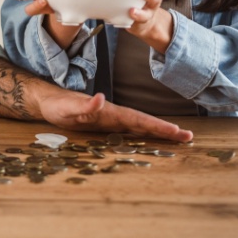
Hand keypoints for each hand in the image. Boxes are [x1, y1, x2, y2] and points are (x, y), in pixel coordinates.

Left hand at [37, 89, 192, 142]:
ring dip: (158, 132)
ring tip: (178, 139)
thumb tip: (100, 97)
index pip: (138, 119)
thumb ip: (84, 105)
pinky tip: (152, 140)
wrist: (49, 101)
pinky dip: (143, 134)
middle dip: (166, 130)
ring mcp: (111, 120)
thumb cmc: (57, 105)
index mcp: (109, 112)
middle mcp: (114, 115)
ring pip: (139, 127)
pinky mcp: (106, 125)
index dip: (157, 126)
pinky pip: (129, 131)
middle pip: (144, 123)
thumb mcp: (68, 107)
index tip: (176, 131)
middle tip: (188, 138)